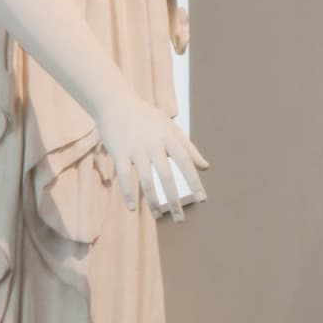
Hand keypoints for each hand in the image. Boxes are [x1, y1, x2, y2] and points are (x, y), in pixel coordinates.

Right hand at [92, 89, 210, 217]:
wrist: (116, 103)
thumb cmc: (147, 117)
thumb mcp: (171, 128)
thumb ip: (189, 148)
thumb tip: (206, 166)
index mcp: (169, 138)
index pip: (186, 162)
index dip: (194, 181)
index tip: (202, 199)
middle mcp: (154, 144)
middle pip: (166, 176)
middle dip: (174, 199)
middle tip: (181, 219)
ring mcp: (135, 149)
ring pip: (146, 180)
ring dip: (152, 200)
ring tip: (158, 216)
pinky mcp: (119, 152)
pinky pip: (124, 176)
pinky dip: (128, 193)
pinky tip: (132, 208)